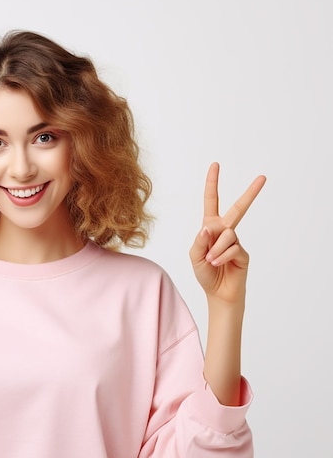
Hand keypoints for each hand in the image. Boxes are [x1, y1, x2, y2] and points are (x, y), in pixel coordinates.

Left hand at [189, 162, 265, 303]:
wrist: (218, 292)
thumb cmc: (205, 273)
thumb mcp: (194, 256)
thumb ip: (199, 241)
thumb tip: (208, 228)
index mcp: (210, 228)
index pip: (212, 202)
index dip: (212, 184)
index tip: (215, 165)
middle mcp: (224, 231)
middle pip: (238, 208)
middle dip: (251, 193)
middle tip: (263, 177)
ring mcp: (235, 241)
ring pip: (227, 234)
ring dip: (216, 248)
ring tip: (210, 260)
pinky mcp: (243, 253)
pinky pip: (232, 248)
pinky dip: (221, 257)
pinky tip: (218, 264)